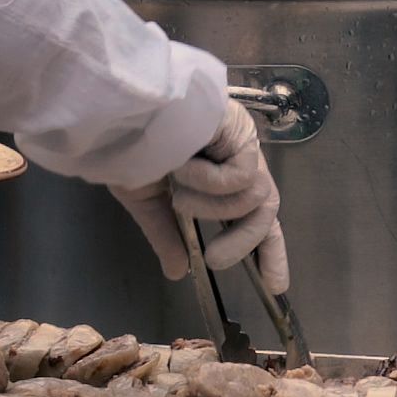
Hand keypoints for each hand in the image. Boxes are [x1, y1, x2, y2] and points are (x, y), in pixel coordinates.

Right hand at [112, 102, 288, 294]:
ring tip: (178, 189)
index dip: (268, 250)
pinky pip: (241, 178)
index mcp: (218, 172)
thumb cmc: (128, 143)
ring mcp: (242, 142)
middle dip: (243, 242)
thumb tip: (178, 272)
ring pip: (251, 199)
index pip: (256, 215)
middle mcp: (237, 156)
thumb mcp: (146, 200)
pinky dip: (208, 181)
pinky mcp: (243, 131)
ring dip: (210, 207)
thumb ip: (167, 235)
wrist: (121, 111)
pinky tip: (185, 163)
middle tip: (214, 260)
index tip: (274, 285)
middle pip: (264, 210)